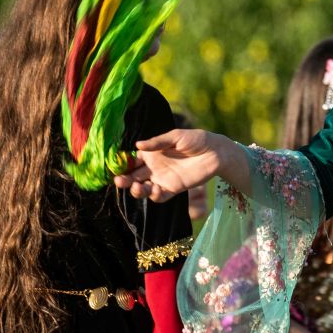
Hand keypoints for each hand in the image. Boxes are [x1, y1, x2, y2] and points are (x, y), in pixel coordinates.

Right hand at [113, 129, 228, 201]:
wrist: (216, 152)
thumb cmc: (196, 140)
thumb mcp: (176, 137)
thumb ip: (158, 142)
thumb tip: (137, 145)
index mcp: (151, 154)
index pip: (131, 161)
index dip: (122, 165)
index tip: (116, 167)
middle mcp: (154, 167)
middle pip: (133, 176)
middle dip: (124, 180)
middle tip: (119, 181)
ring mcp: (163, 179)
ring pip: (143, 188)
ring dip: (136, 190)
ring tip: (137, 187)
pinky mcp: (173, 188)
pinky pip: (159, 196)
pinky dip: (153, 195)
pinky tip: (154, 189)